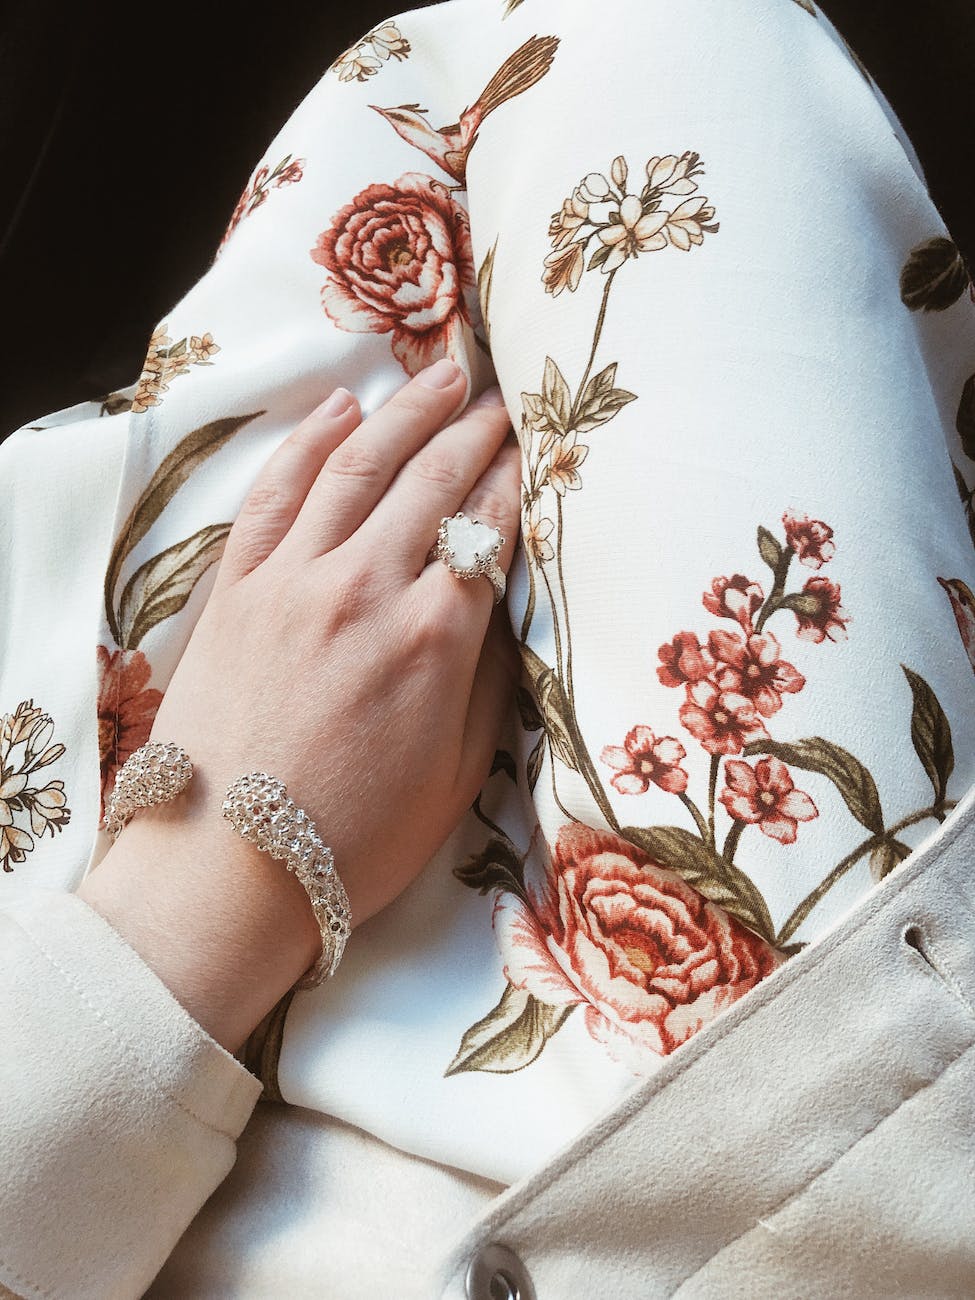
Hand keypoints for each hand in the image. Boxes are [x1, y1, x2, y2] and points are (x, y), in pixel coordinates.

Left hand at [78, 359, 519, 1049]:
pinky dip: (309, 440)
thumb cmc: (354, 841)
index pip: (490, 526)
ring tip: (442, 373)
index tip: (543, 442)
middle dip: (477, 428)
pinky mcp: (237, 588)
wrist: (227, 874)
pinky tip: (340, 407)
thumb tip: (507, 608)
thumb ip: (489, 679)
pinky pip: (277, 492)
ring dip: (406, 411)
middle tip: (505, 393)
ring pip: (359, 465)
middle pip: (434, 479)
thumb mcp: (458, 775)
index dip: (522, 476)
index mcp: (434, 638)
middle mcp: (367, 587)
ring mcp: (294, 579)